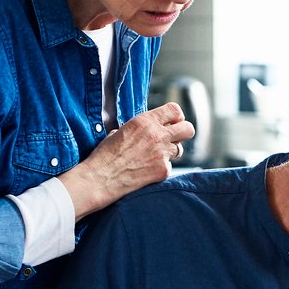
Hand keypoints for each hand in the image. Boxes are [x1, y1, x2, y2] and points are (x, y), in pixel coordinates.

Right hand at [60, 103, 195, 217]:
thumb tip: (150, 129)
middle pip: (188, 129)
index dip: (176, 116)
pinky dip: (160, 168)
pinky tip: (146, 170)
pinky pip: (169, 166)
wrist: (100, 178)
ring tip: (153, 156)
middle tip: (174, 137)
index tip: (173, 121)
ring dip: (170, 152)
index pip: (174, 110)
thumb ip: (140, 128)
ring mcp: (162, 154)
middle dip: (183, 132)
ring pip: (180, 149)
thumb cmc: (106, 154)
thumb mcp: (121, 130)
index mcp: (145, 121)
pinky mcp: (163, 170)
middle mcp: (157, 135)